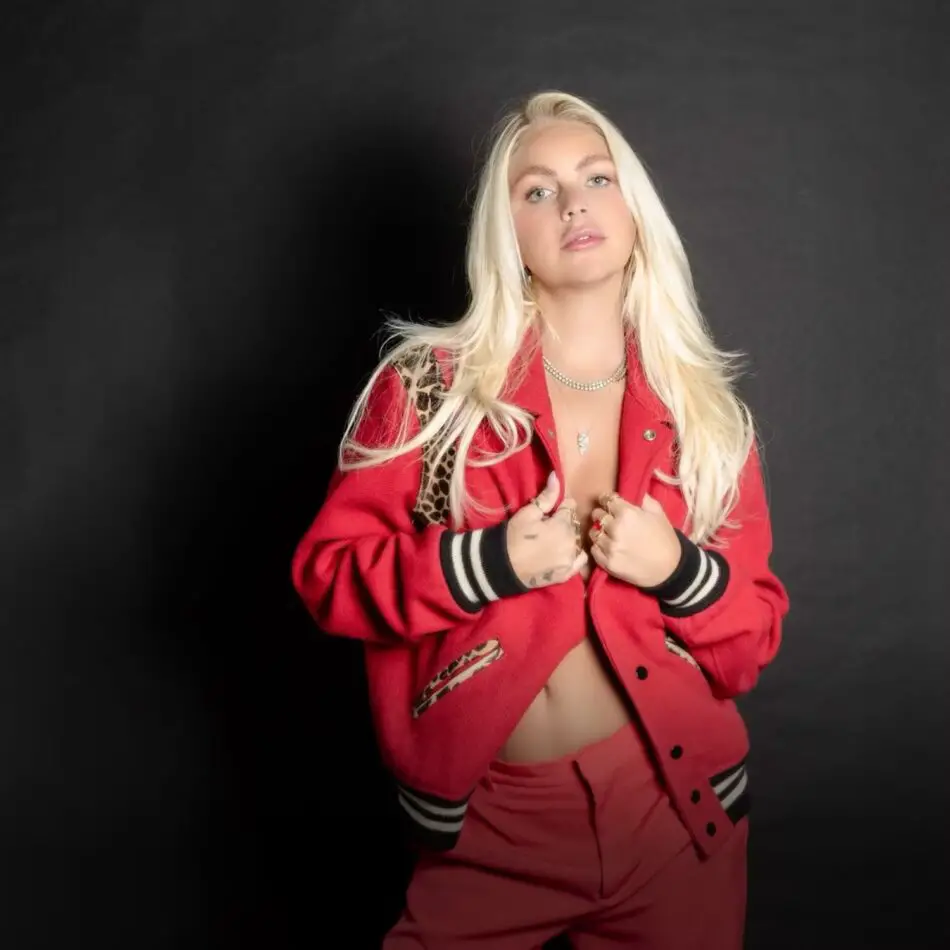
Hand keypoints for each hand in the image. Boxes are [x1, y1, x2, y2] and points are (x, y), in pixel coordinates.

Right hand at [506, 472, 586, 588]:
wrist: (503, 566)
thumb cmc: (514, 536)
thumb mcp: (528, 513)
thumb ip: (547, 497)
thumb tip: (557, 475)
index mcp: (564, 525)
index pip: (570, 507)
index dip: (560, 506)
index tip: (550, 511)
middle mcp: (572, 542)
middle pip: (575, 524)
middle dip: (565, 522)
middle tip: (549, 525)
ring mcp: (571, 559)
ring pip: (578, 541)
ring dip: (570, 537)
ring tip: (553, 539)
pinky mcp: (567, 574)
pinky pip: (580, 560)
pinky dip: (576, 554)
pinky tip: (565, 552)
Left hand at [588, 491, 681, 587]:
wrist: (670, 569)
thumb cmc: (665, 539)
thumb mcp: (658, 513)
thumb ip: (643, 499)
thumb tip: (632, 490)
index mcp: (627, 513)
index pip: (606, 499)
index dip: (607, 500)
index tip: (609, 503)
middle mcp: (615, 528)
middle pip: (597, 515)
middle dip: (602, 514)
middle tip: (608, 519)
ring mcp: (609, 546)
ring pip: (593, 532)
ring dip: (599, 531)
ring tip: (607, 533)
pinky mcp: (607, 562)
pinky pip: (594, 549)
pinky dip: (598, 546)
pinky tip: (607, 546)